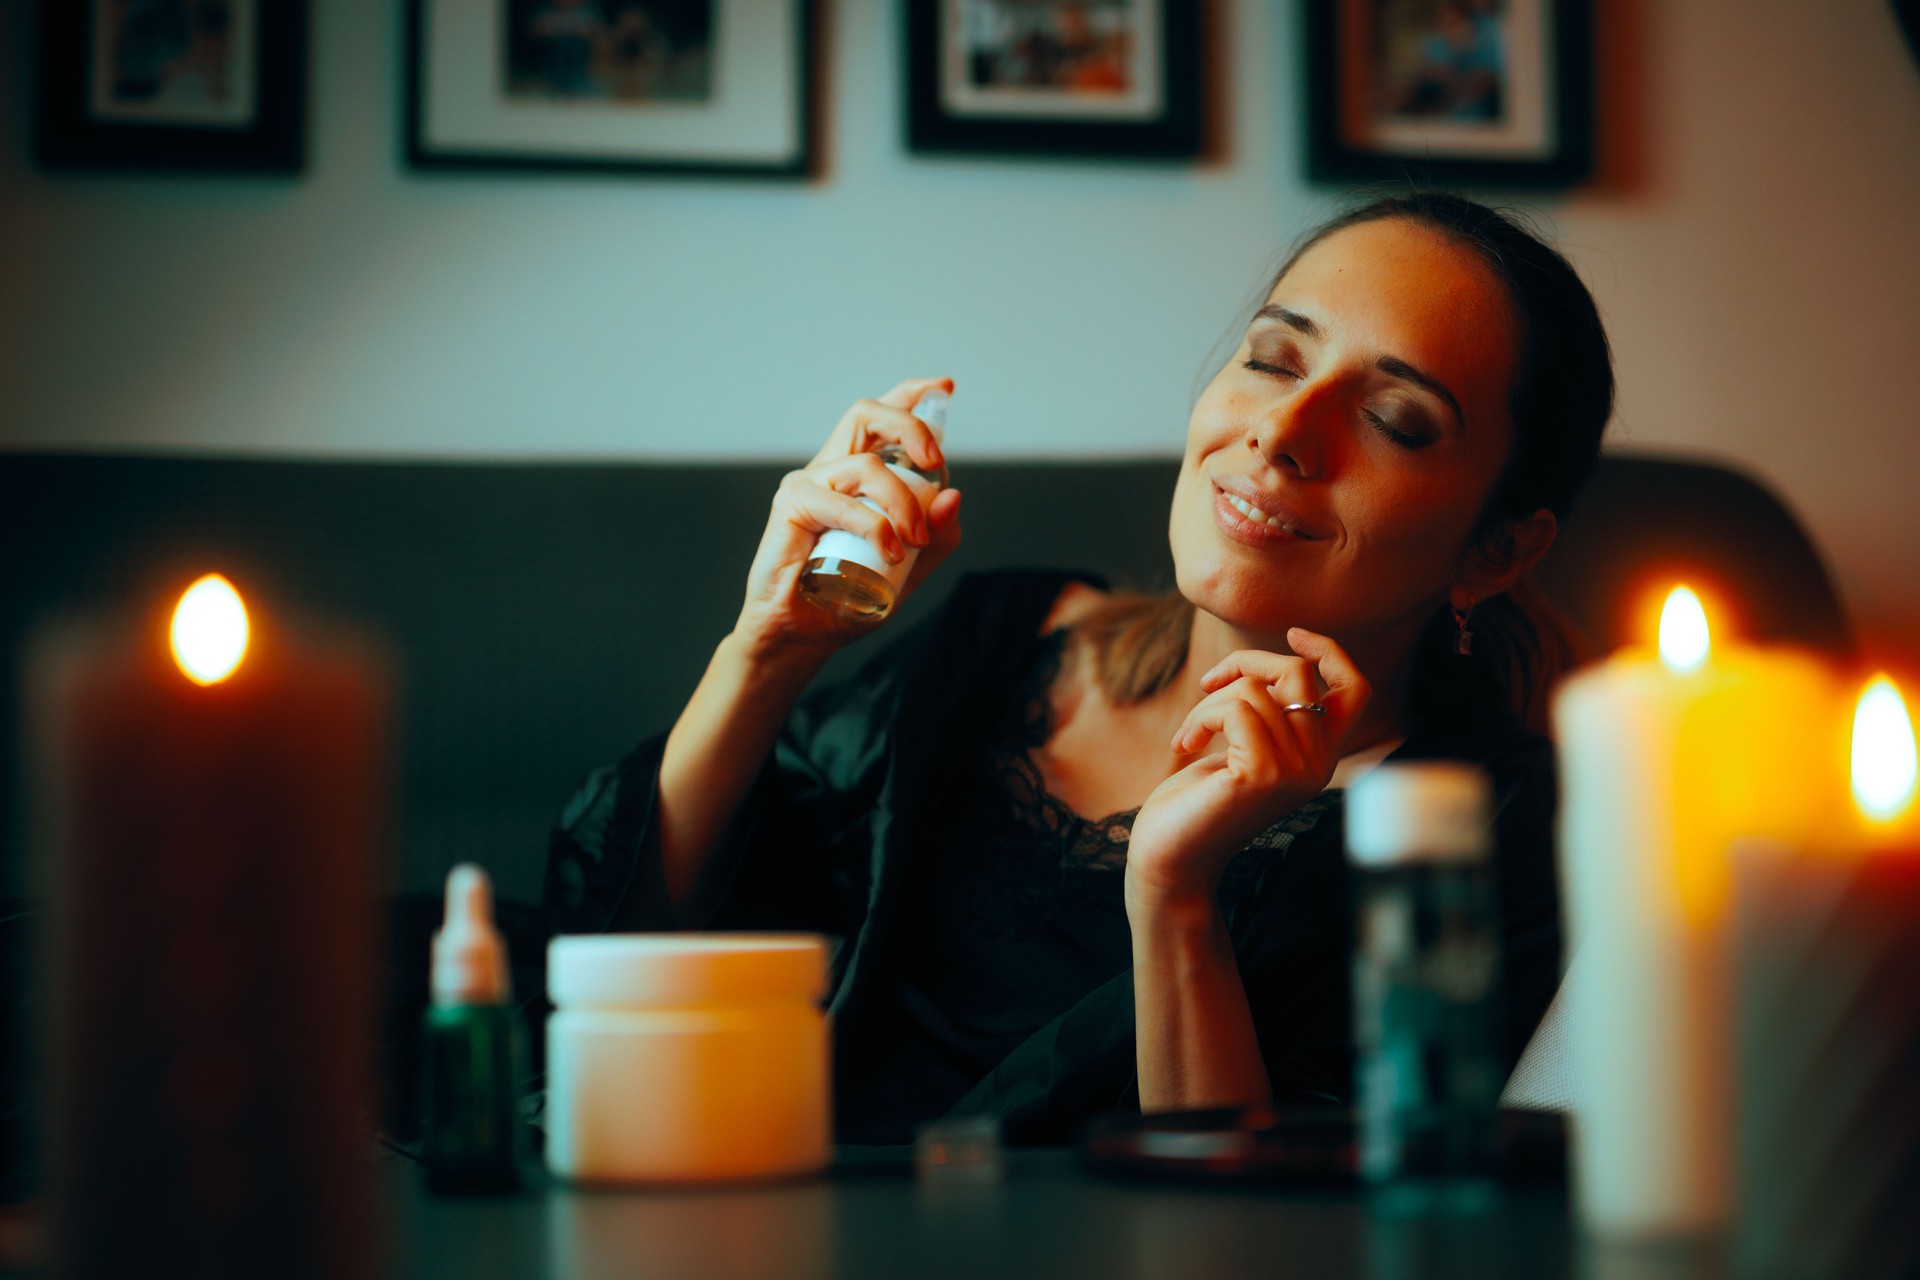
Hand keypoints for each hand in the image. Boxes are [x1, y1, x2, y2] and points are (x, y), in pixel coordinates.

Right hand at [732, 378, 963, 667]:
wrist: (803, 638)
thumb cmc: (848, 602)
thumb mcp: (908, 571)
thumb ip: (935, 538)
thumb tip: (954, 496)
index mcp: (856, 479)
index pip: (880, 421)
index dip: (911, 395)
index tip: (944, 387)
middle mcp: (832, 471)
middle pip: (866, 415)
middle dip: (910, 426)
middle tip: (936, 463)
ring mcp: (809, 485)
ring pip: (867, 464)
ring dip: (903, 501)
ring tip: (914, 541)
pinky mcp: (791, 506)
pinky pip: (842, 502)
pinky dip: (874, 525)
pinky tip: (890, 552)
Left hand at [1125, 629, 1369, 909]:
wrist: (1170, 859)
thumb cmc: (1197, 801)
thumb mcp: (1243, 746)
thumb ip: (1269, 712)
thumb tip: (1274, 660)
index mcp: (1320, 758)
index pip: (1354, 689)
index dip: (1329, 651)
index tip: (1292, 633)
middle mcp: (1318, 766)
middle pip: (1299, 673)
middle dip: (1245, 663)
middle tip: (1209, 684)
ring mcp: (1295, 772)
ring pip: (1257, 689)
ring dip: (1210, 701)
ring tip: (1189, 734)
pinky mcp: (1263, 774)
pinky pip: (1235, 708)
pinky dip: (1200, 717)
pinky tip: (1184, 746)